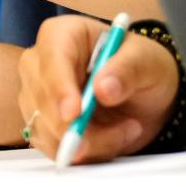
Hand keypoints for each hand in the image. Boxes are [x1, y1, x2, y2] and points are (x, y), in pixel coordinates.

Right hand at [18, 15, 178, 163]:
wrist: (146, 97)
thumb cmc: (143, 66)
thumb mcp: (147, 60)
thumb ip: (127, 70)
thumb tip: (103, 88)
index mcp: (65, 34)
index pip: (52, 57)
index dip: (59, 87)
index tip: (75, 113)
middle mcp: (42, 64)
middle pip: (42, 99)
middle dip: (77, 125)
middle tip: (121, 131)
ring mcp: (39, 98)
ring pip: (47, 131)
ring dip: (91, 141)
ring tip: (128, 129)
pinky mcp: (43, 127)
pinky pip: (54, 149)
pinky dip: (87, 152)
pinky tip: (114, 139)